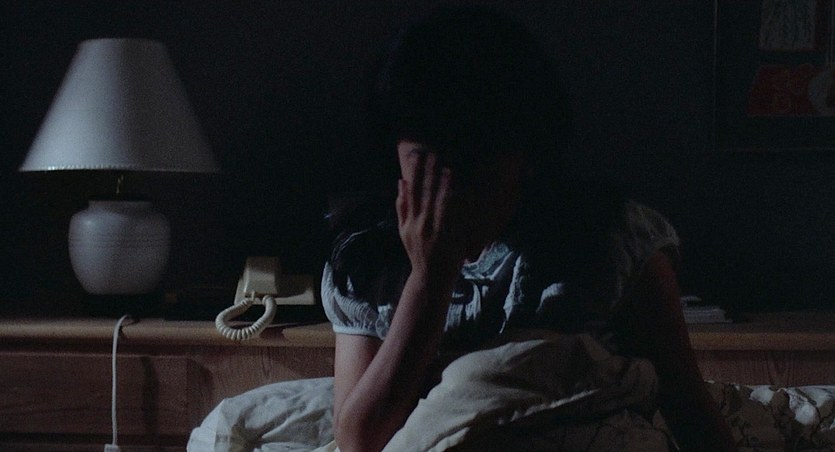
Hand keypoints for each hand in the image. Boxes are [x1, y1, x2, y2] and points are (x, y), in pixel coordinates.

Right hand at [396, 152, 465, 283]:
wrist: (430, 278)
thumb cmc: (418, 252)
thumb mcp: (403, 231)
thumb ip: (402, 206)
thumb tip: (400, 182)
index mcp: (409, 221)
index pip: (411, 192)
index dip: (413, 173)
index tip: (416, 157)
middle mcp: (420, 224)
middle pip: (423, 194)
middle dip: (427, 174)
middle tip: (431, 154)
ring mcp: (434, 231)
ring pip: (438, 204)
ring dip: (442, 185)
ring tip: (447, 169)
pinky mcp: (448, 238)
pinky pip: (454, 217)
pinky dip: (457, 204)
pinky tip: (462, 191)